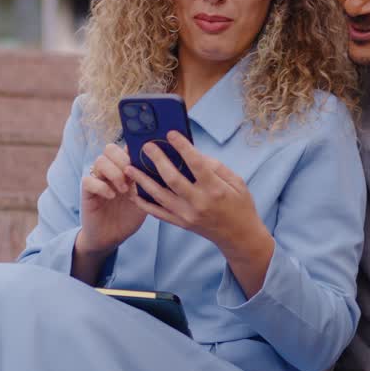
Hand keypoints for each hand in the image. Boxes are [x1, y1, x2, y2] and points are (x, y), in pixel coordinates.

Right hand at [74, 143, 147, 280]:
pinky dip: (101, 186)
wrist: (111, 238)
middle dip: (123, 159)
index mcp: (124, 169)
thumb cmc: (128, 217)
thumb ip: (149, 183)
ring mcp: (97, 180)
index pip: (126, 148)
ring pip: (100, 160)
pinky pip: (89, 180)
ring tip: (124, 189)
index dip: (134, 149)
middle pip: (110, 148)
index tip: (145, 159)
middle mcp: (109, 171)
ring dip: (114, 173)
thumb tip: (164, 169)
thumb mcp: (144, 199)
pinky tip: (112, 196)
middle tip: (132, 176)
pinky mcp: (87, 192)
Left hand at [124, 132, 274, 295]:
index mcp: (215, 189)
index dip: (182, 147)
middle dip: (157, 160)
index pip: (196, 164)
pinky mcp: (181, 224)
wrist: (239, 236)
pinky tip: (133, 192)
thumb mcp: (237, 182)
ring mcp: (188, 215)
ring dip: (142, 180)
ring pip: (159, 196)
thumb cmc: (240, 205)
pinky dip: (144, 203)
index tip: (170, 133)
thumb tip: (193, 153)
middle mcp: (199, 203)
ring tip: (130, 167)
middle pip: (172, 179)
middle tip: (146, 146)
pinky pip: (158, 213)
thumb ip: (216, 166)